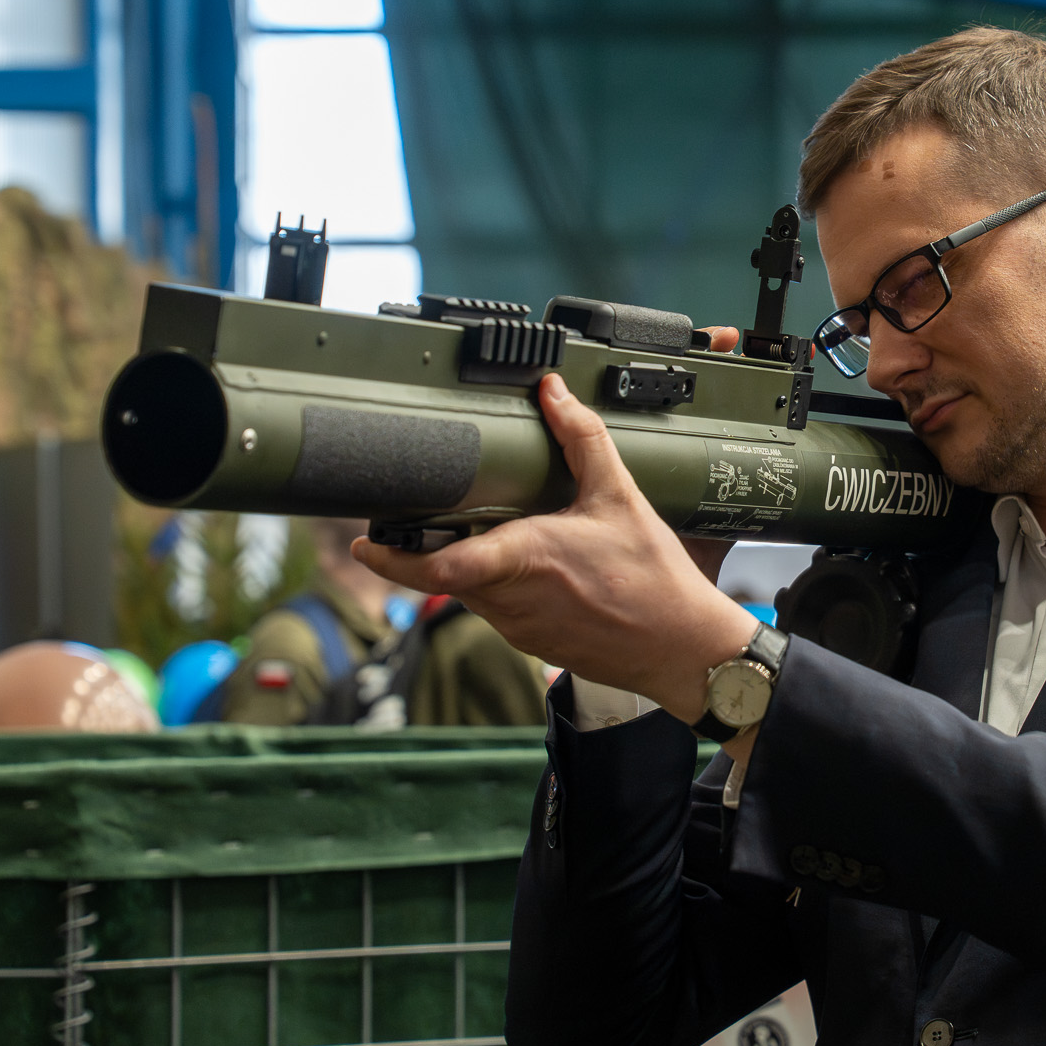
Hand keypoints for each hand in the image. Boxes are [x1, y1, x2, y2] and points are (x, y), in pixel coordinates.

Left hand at [354, 371, 758, 721]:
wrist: (681, 649)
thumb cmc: (653, 581)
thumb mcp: (620, 497)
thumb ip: (582, 440)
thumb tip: (554, 396)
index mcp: (524, 559)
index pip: (438, 568)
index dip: (392, 559)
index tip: (365, 543)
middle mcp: (511, 600)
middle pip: (444, 576)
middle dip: (428, 551)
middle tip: (415, 522)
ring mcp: (518, 627)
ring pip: (469, 593)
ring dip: (468, 567)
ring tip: (485, 536)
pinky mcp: (532, 644)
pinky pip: (497, 611)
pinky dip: (499, 587)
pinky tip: (531, 569)